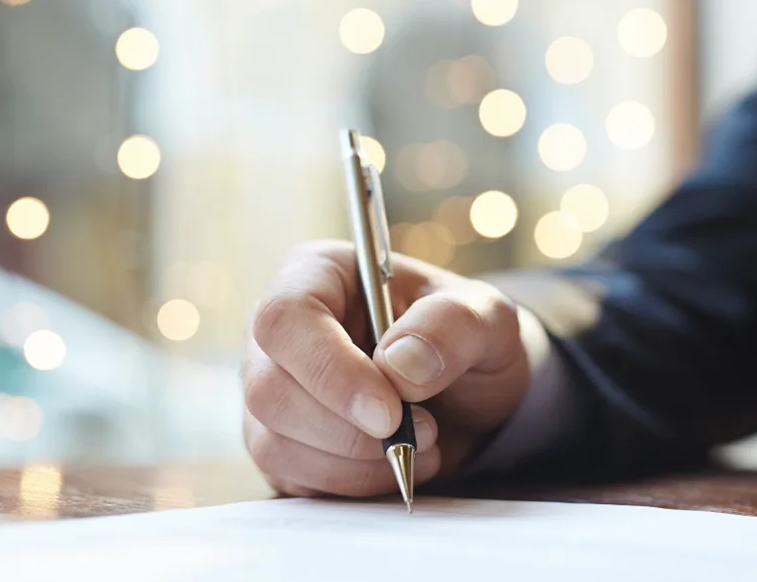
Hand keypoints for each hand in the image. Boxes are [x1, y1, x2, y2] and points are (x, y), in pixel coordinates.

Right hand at [241, 241, 530, 496]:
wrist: (471, 393)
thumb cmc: (467, 340)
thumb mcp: (487, 318)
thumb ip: (453, 326)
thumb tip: (399, 363)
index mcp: (319, 274)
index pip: (286, 319)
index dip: (330, 371)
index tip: (389, 413)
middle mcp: (281, 331)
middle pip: (270, 389)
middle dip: (349, 429)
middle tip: (426, 431)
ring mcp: (271, 388)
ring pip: (274, 441)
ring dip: (355, 461)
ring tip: (422, 445)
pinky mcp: (279, 441)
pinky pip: (290, 475)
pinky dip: (350, 483)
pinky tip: (393, 464)